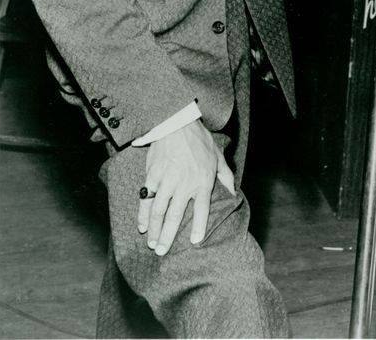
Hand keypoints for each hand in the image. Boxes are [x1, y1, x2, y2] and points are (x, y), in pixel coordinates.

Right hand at [137, 120, 234, 255]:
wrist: (178, 122)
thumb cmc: (200, 140)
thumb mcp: (218, 157)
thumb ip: (226, 176)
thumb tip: (234, 193)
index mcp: (202, 180)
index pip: (201, 209)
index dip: (198, 226)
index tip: (194, 242)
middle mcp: (184, 183)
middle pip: (175, 215)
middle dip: (168, 236)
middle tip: (162, 252)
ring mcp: (167, 180)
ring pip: (158, 210)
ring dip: (154, 229)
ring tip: (152, 243)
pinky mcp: (153, 174)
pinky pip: (145, 198)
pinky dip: (142, 214)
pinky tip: (142, 225)